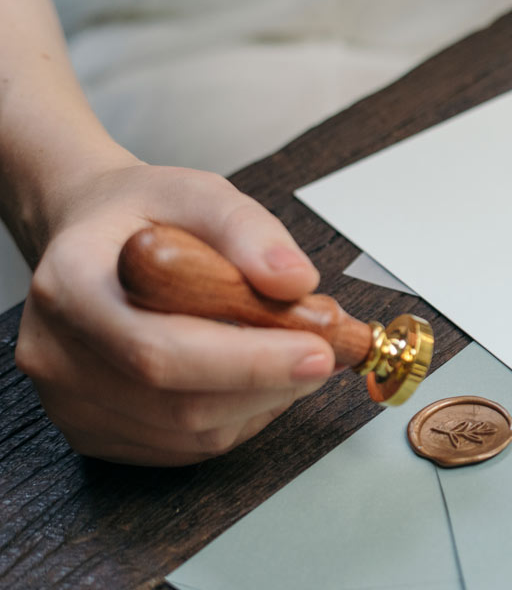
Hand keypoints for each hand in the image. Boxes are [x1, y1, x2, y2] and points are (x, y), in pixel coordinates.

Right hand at [14, 158, 334, 465]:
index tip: (317, 350)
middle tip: (326, 349)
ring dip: (263, 402)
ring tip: (294, 354)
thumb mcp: (199, 192)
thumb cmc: (143, 215)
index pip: (160, 350)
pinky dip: (239, 417)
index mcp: (71, 285)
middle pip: (179, 405)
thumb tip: (295, 281)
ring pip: (191, 435)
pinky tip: (256, 378)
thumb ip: (249, 231)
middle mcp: (57, 354)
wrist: (95, 234)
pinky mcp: (93, 432)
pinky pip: (184, 447)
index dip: (248, 362)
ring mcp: (70, 402)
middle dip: (270, 383)